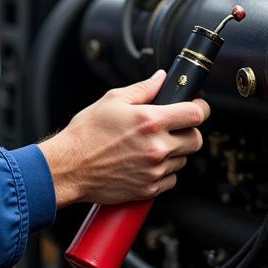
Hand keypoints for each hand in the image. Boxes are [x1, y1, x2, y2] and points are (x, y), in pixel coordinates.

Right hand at [38, 70, 209, 207]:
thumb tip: (162, 78)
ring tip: (150, 145)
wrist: (69, 168)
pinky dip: (163, 171)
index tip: (195, 107)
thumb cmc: (86, 134)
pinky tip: (144, 162)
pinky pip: (171, 179)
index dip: (199, 108)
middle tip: (172, 127)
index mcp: (150, 121)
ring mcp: (154, 171)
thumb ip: (143, 88)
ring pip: (183, 159)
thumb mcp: (112, 100)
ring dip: (174, 151)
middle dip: (187, 131)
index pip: (196, 114)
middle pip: (196, 139)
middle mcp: (156, 147)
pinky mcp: (149, 189)